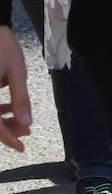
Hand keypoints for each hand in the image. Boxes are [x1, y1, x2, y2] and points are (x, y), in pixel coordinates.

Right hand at [0, 26, 31, 151]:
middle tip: (27, 132)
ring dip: (1, 121)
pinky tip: (9, 108)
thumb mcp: (16, 71)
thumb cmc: (1, 45)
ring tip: (21, 121)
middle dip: (5, 130)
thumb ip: (21, 99)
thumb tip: (27, 123)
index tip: (21, 148)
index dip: (7, 139)